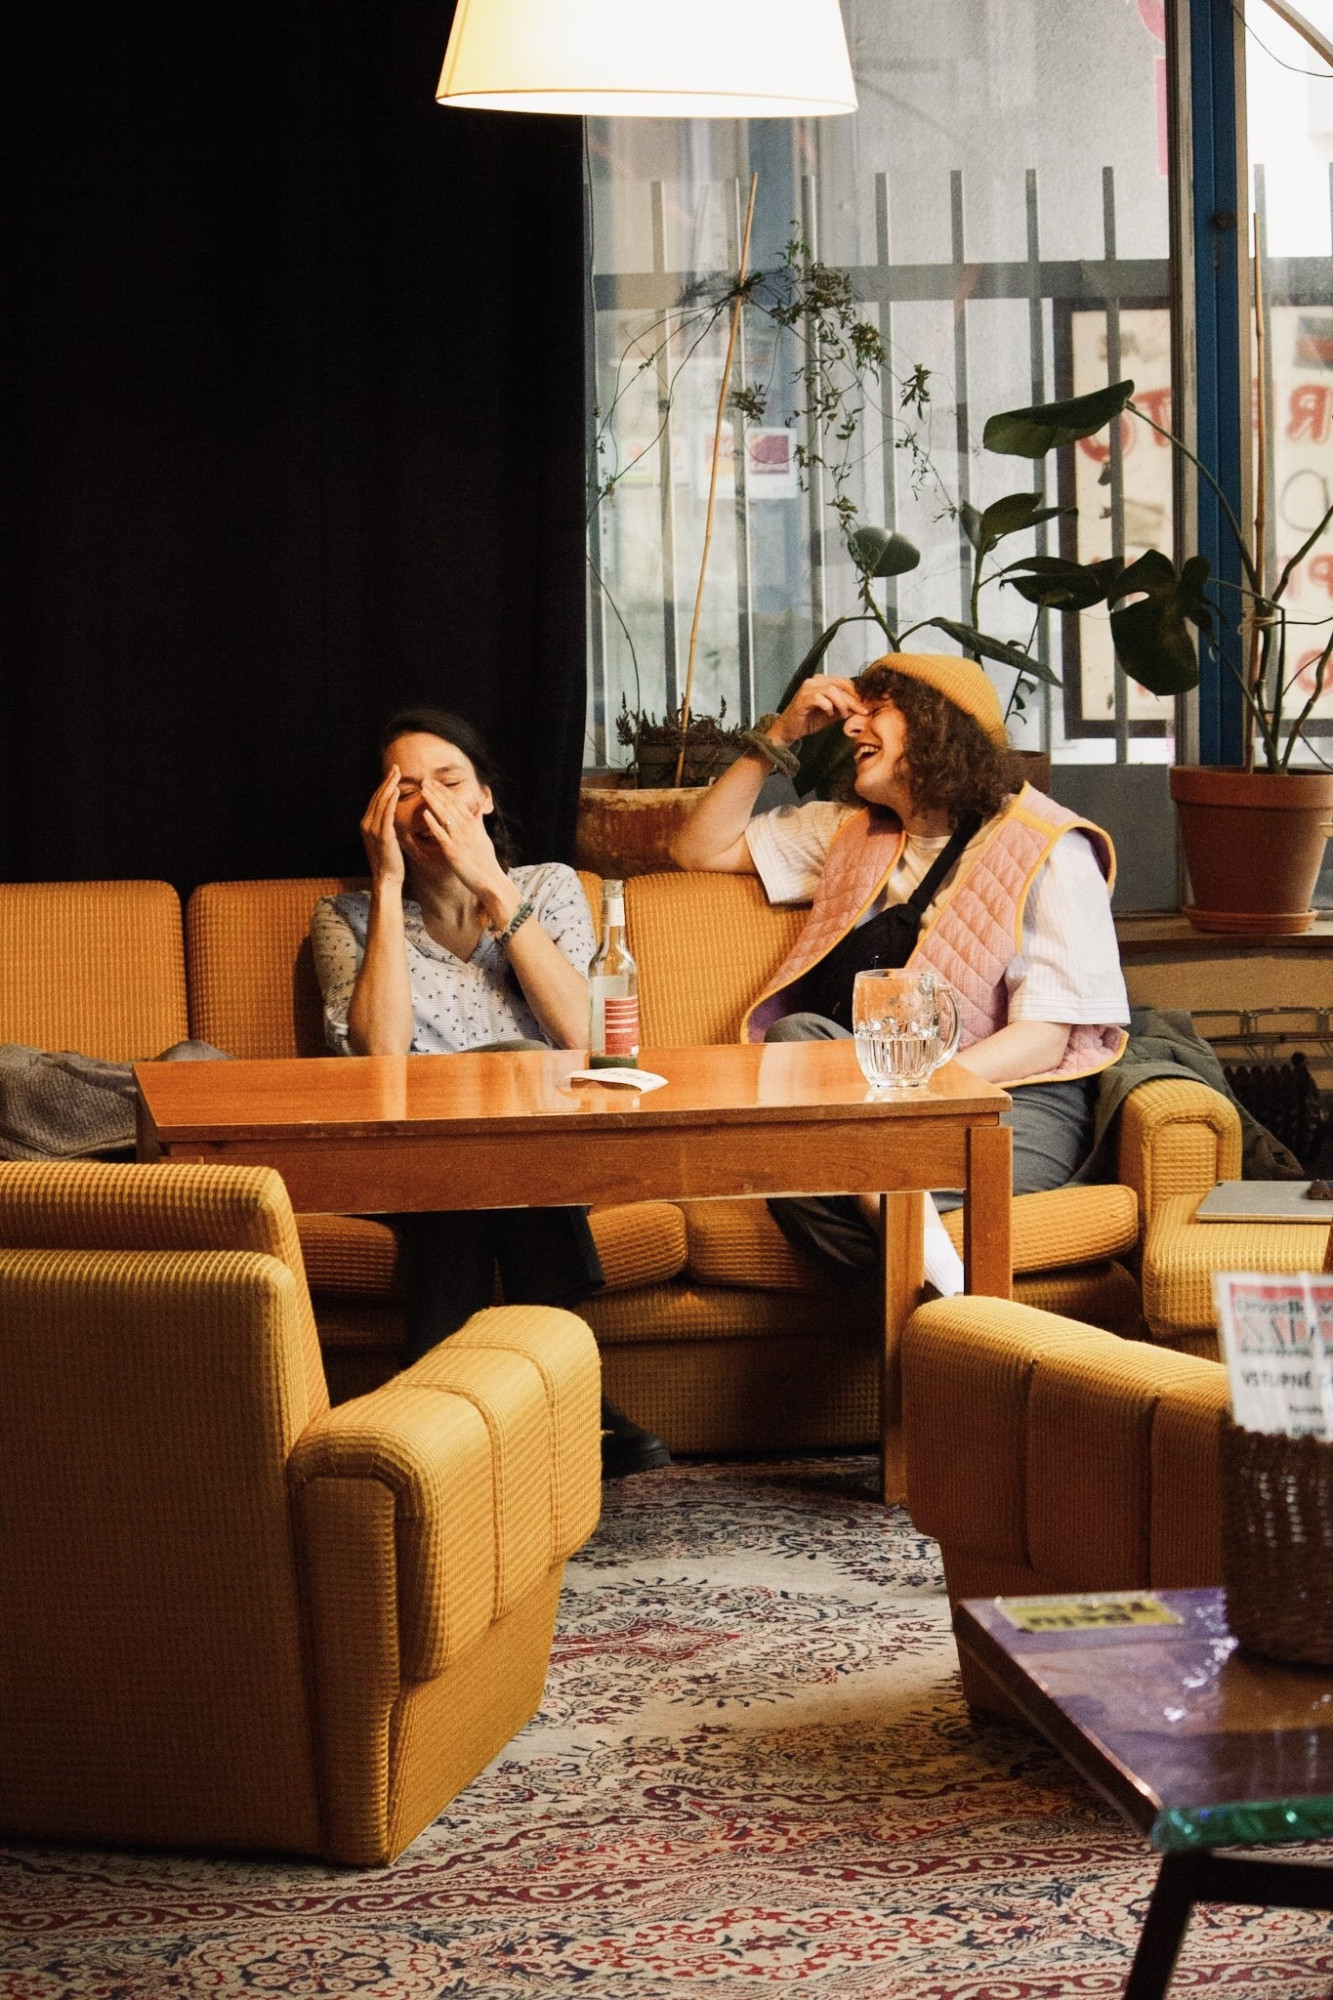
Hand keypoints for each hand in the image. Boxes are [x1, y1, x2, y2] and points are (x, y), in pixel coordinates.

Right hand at [360, 766, 404, 888]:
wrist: (387, 877)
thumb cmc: (390, 860)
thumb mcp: (386, 839)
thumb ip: (386, 825)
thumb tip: (391, 815)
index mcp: (367, 824)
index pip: (376, 800)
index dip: (384, 786)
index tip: (393, 774)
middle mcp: (367, 824)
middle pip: (377, 797)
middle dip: (387, 781)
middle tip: (396, 768)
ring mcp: (373, 829)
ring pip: (381, 802)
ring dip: (389, 786)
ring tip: (397, 774)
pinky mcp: (383, 835)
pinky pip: (386, 814)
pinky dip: (390, 801)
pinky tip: (396, 790)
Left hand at [420, 780, 506, 905]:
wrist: (490, 879)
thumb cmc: (487, 860)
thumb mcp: (484, 835)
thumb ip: (479, 819)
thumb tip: (480, 806)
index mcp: (473, 823)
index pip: (456, 802)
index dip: (444, 791)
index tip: (433, 782)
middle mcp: (466, 827)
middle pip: (449, 805)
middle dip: (436, 792)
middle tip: (424, 780)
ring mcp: (459, 839)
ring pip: (444, 815)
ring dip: (433, 801)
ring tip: (423, 790)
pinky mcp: (452, 851)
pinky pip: (441, 834)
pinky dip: (433, 823)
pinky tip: (425, 813)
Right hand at [771, 675, 867, 742]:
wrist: (790, 729)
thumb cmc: (809, 720)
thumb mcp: (833, 713)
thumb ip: (845, 707)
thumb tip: (862, 707)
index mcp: (823, 681)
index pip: (845, 682)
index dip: (857, 694)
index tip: (866, 706)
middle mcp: (815, 680)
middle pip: (841, 685)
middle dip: (854, 700)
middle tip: (862, 711)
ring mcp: (808, 688)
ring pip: (832, 690)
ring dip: (841, 704)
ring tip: (843, 715)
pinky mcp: (802, 698)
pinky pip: (820, 699)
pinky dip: (828, 707)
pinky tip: (829, 715)